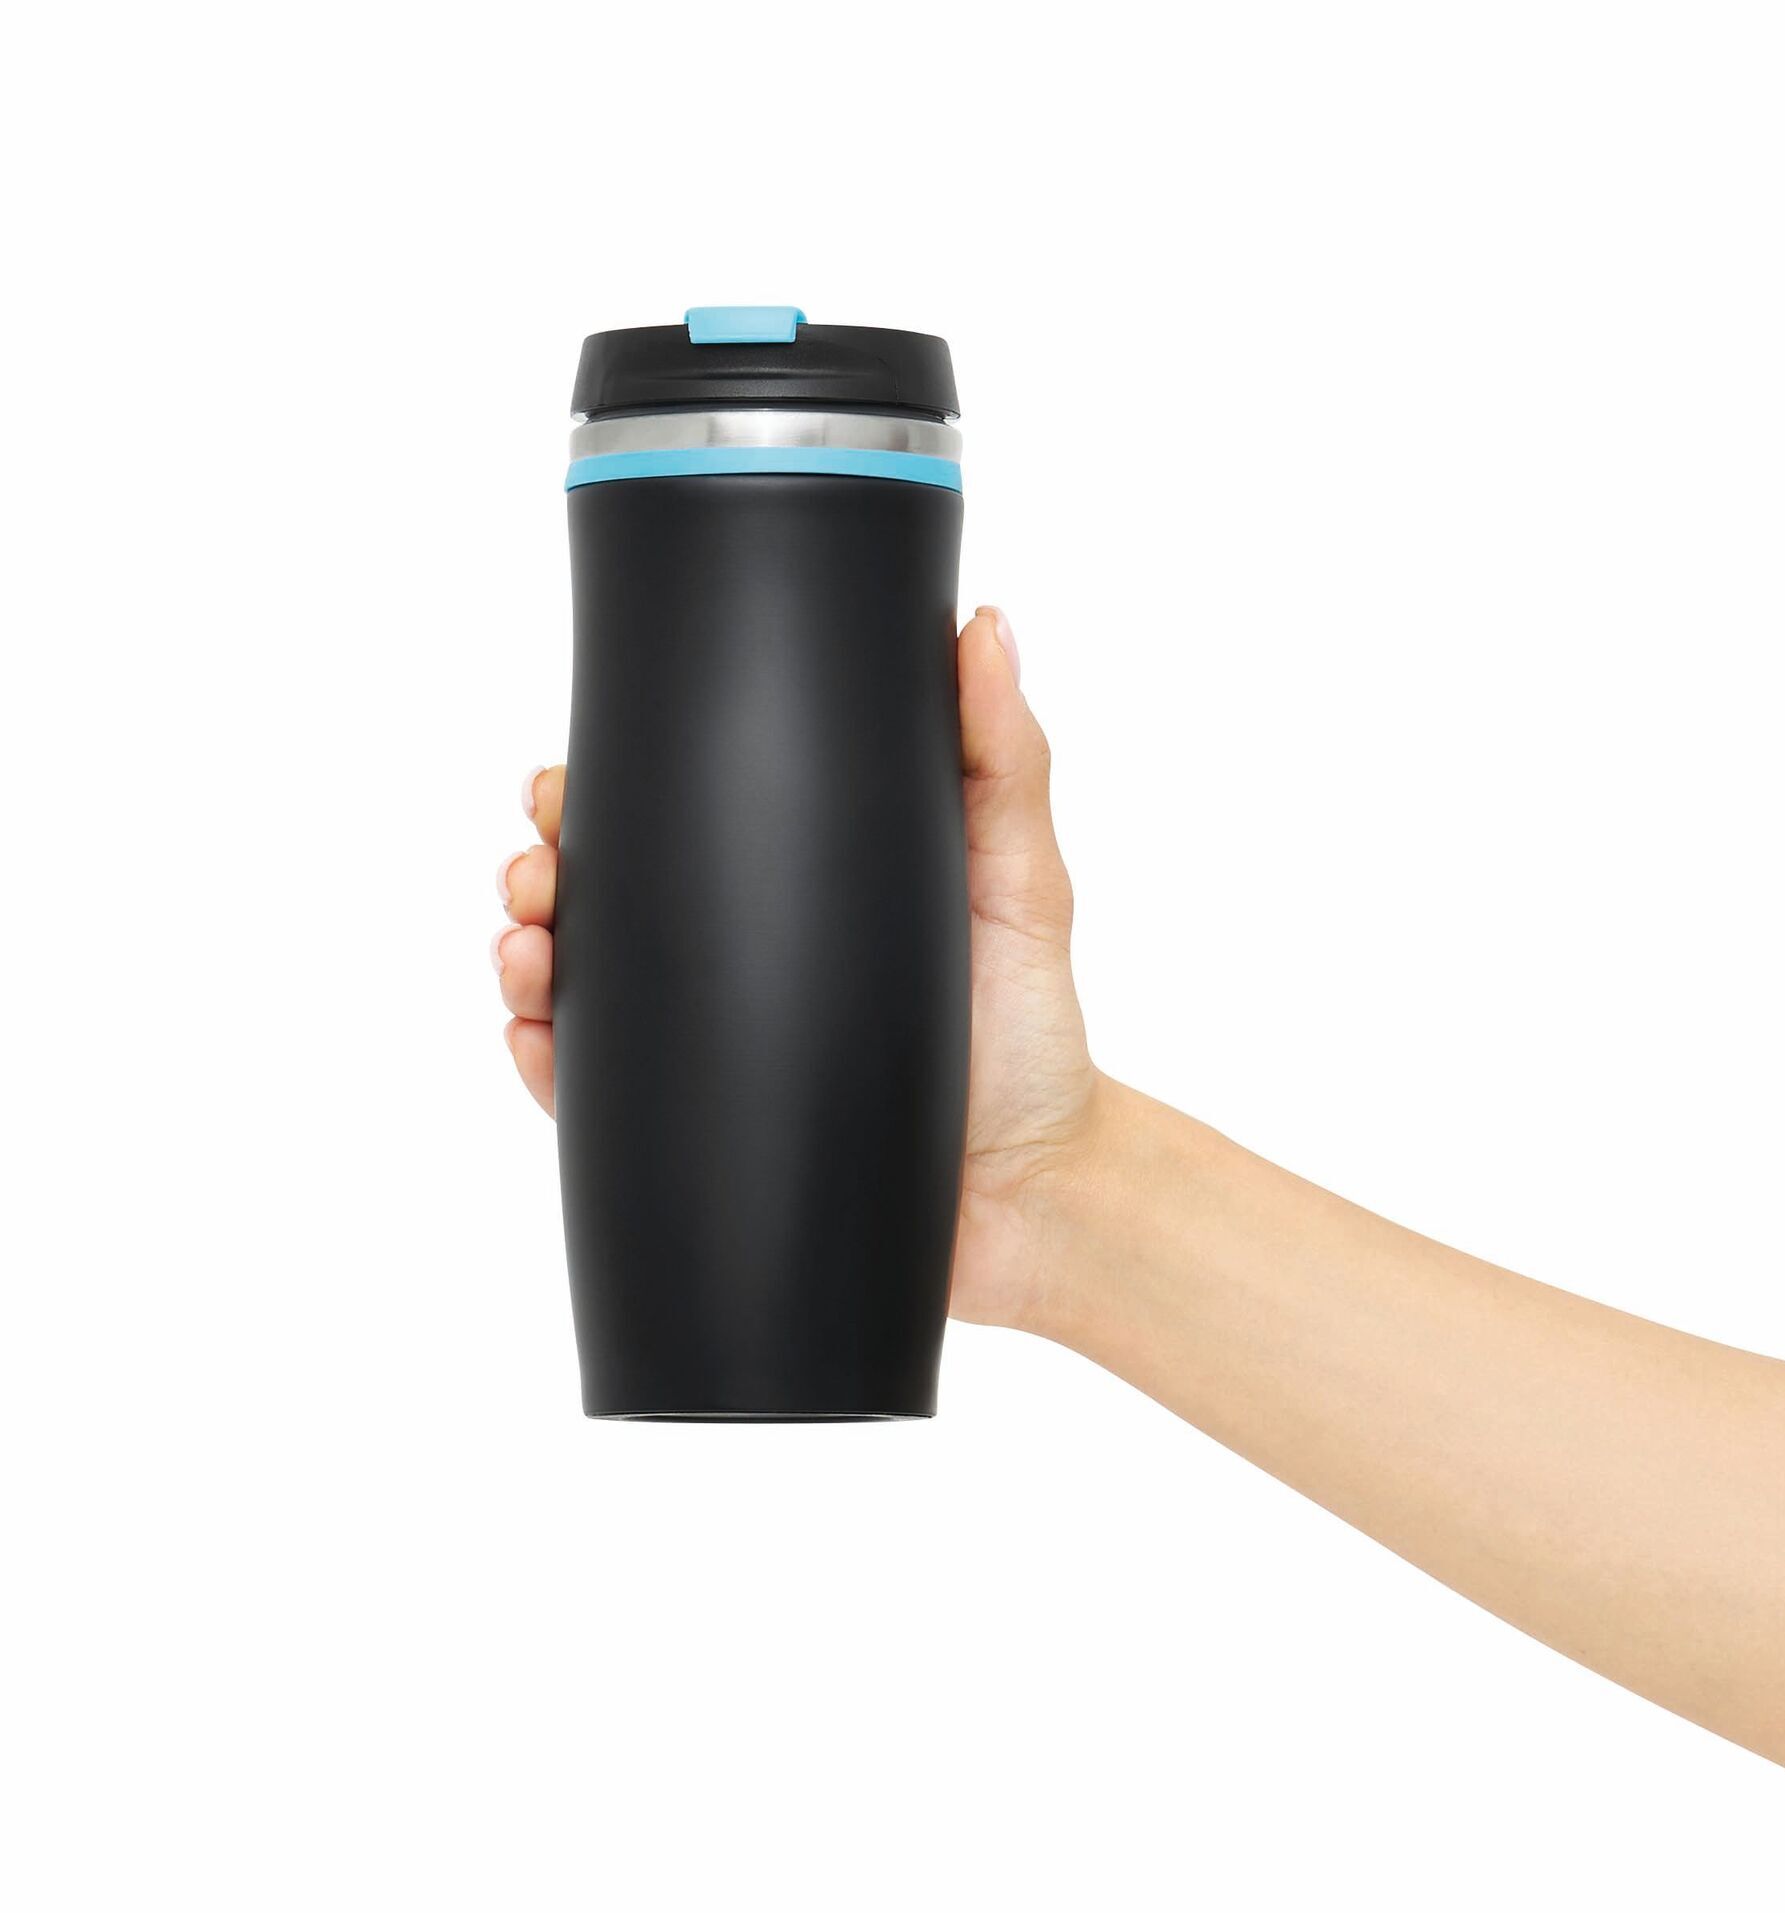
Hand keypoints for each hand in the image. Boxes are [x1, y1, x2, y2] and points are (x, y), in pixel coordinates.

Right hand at [493, 607, 1098, 1328]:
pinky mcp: (703, 1129)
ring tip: (528, 953)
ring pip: (581, 988)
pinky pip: (595, 1097)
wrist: (1033, 1193)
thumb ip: (1004, 757)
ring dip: (526, 957)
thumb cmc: (1033, 1034)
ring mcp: (713, 1044)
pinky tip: (532, 1040)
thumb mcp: (1022, 880)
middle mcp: (738, 958)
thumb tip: (984, 623)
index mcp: (792, 881)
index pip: (672, 815)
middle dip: (542, 867)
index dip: (601, 787)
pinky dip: (545, 1065)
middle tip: (538, 869)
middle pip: (604, 894)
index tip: (563, 777)